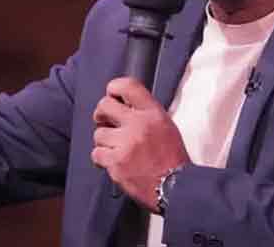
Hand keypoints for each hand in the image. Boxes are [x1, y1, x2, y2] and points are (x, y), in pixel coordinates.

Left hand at [91, 77, 189, 211]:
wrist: (176, 187)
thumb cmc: (171, 158)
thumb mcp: (165, 126)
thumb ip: (145, 113)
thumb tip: (121, 105)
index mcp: (153, 113)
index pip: (128, 86)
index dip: (114, 88)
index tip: (111, 95)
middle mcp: (138, 124)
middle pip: (104, 105)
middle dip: (101, 114)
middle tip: (104, 121)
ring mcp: (126, 144)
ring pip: (98, 133)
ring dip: (104, 141)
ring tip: (117, 149)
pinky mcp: (116, 162)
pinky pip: (97, 153)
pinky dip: (102, 158)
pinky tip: (114, 162)